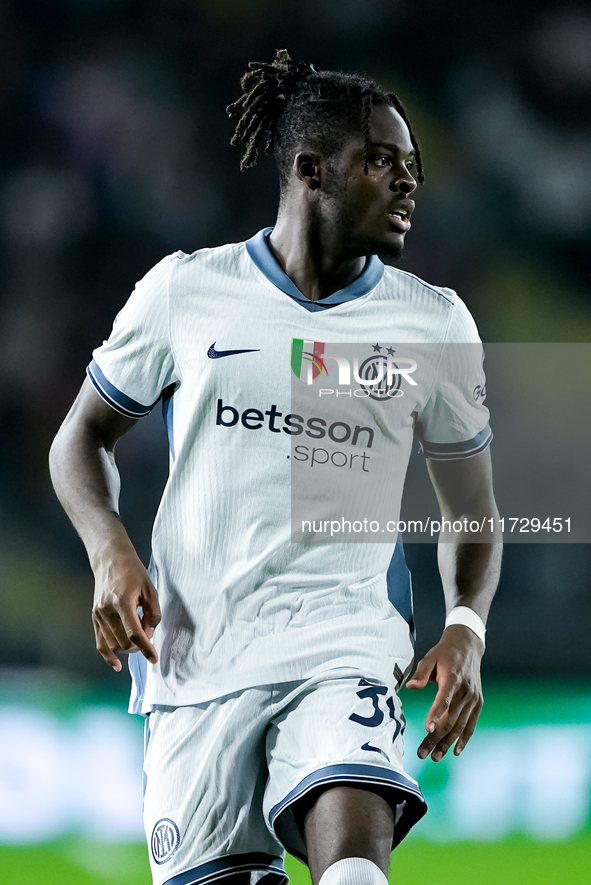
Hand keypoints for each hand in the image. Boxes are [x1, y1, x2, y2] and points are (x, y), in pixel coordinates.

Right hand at [92, 552, 160, 671]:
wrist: (110, 559)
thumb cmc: (133, 571)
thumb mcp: (150, 589)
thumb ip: (153, 614)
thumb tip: (149, 635)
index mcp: (122, 602)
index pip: (134, 634)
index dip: (145, 649)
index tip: (154, 659)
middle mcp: (107, 610)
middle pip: (123, 642)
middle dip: (139, 645)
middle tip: (148, 633)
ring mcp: (98, 614)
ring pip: (114, 645)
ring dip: (128, 648)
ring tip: (137, 634)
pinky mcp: (94, 616)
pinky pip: (100, 643)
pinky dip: (108, 655)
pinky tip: (117, 665)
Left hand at [406, 624, 483, 760]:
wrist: (468, 646)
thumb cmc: (445, 653)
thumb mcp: (430, 657)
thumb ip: (420, 673)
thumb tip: (410, 686)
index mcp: (452, 678)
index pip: (444, 699)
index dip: (435, 715)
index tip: (427, 729)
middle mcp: (465, 691)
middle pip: (450, 719)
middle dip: (436, 738)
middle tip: (422, 753)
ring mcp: (473, 698)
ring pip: (460, 726)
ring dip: (447, 743)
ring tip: (435, 756)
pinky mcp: (478, 703)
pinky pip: (471, 725)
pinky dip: (464, 739)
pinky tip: (455, 751)